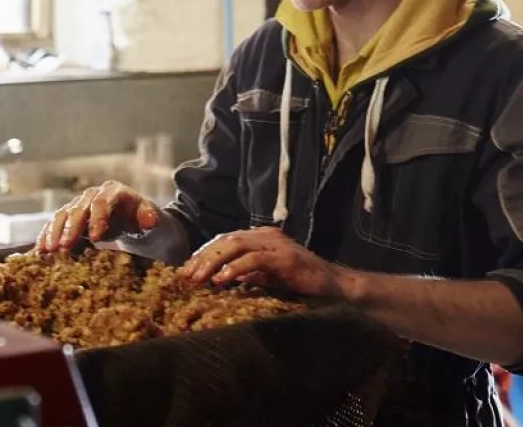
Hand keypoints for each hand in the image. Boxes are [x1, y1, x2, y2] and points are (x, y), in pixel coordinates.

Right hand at [35, 181, 160, 252]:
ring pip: (62, 215)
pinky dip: (46, 236)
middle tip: (64, 247)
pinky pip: (55, 224)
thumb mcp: (151, 218)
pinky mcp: (69, 217)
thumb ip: (149, 217)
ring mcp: (79, 205)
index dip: (97, 219)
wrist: (132, 220)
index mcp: (113, 192)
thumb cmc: (142, 219)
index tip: (95, 238)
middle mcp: (92, 195)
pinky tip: (40, 251)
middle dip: (71, 228)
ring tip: (49, 250)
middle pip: (78, 208)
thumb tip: (149, 221)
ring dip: (54, 232)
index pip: (102, 202)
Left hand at [179, 226, 349, 298]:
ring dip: (213, 262)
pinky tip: (222, 280)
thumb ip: (249, 273)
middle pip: (226, 240)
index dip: (204, 253)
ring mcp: (276, 244)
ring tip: (198, 277)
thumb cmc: (304, 282)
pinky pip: (254, 259)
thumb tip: (222, 277)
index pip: (225, 240)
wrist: (336, 286)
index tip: (186, 269)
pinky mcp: (285, 258)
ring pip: (235, 245)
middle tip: (186, 274)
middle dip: (203, 257)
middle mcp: (267, 235)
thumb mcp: (270, 277)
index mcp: (261, 237)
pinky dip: (235, 268)